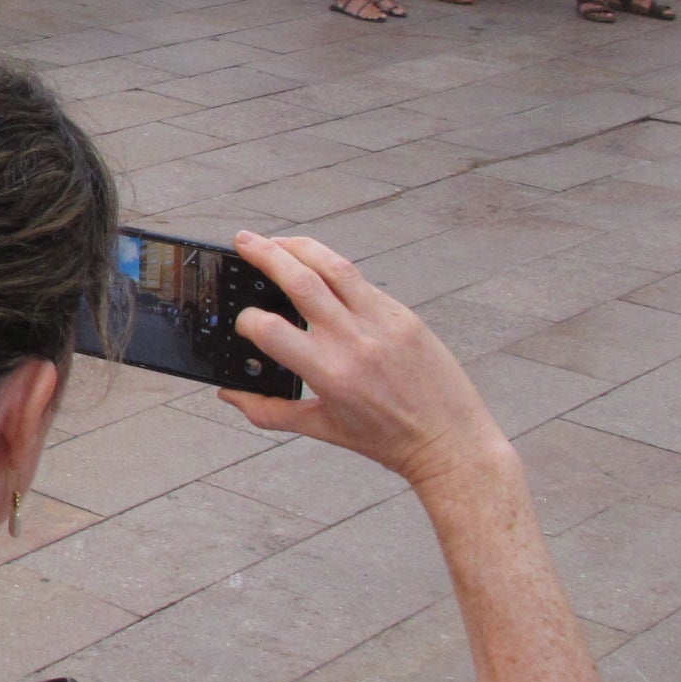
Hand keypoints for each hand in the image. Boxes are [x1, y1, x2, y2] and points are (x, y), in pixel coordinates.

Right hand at [221, 231, 509, 488]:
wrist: (451, 442)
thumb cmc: (386, 440)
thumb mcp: (322, 428)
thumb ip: (269, 411)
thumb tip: (228, 395)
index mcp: (329, 373)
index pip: (271, 329)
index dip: (247, 320)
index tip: (244, 321)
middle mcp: (355, 340)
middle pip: (301, 280)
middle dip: (266, 254)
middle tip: (243, 239)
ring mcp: (384, 322)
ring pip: (335, 267)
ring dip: (301, 248)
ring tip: (277, 242)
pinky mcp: (405, 316)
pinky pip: (363, 284)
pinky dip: (335, 273)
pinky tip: (320, 273)